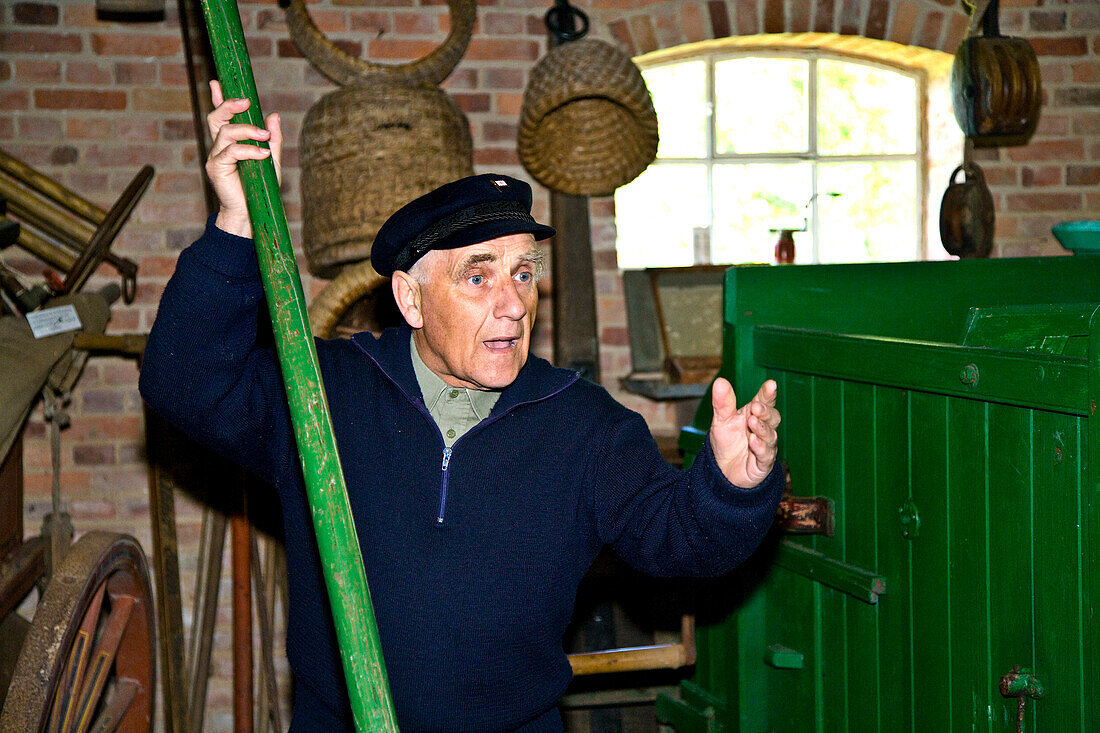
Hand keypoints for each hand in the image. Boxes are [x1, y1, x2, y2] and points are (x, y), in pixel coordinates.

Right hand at [205, 80, 281, 238]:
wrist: (253, 213)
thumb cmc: (260, 188)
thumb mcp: (271, 160)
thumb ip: (272, 139)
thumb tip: (273, 115)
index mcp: (230, 143)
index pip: (221, 117)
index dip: (218, 99)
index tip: (216, 83)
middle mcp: (219, 147)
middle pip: (217, 118)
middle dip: (229, 105)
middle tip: (246, 102)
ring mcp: (216, 157)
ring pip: (226, 132)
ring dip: (248, 131)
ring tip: (264, 137)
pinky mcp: (216, 168)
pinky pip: (232, 152)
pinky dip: (249, 150)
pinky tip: (262, 154)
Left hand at [708, 378, 779, 488]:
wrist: (723, 471)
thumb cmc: (726, 442)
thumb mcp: (721, 421)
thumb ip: (723, 403)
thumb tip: (720, 381)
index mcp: (754, 415)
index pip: (764, 401)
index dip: (768, 393)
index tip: (771, 384)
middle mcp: (764, 429)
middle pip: (772, 417)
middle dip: (766, 411)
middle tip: (756, 407)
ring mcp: (766, 446)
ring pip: (770, 436)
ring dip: (762, 428)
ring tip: (752, 422)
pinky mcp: (763, 463)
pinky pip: (765, 455)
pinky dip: (760, 447)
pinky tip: (753, 441)